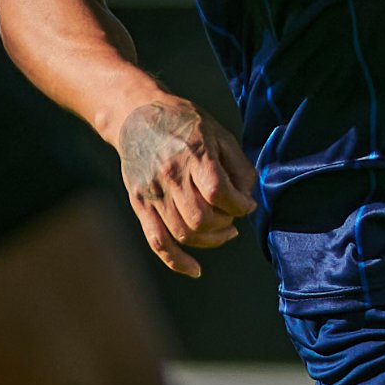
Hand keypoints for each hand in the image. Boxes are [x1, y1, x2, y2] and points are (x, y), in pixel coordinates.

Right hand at [116, 95, 257, 279]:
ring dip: (210, 240)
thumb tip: (247, 198)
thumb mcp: (220, 133)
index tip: (246, 204)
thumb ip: (239, 166)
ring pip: (183, 234)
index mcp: (193, 154)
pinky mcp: (140, 204)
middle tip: (233, 216)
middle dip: (225, 223)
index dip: (239, 205)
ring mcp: (153, 192)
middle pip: (201, 218)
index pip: (219, 193)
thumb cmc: (184, 122)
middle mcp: (170, 176)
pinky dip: (177, 261)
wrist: (136, 114)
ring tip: (223, 230)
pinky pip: (157, 241)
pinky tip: (195, 269)